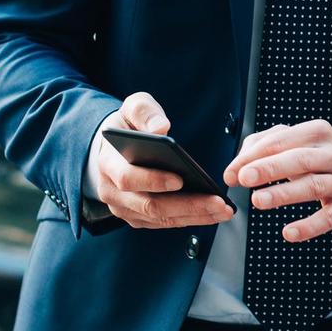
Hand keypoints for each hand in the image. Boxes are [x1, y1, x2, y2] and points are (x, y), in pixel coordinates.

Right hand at [90, 92, 234, 229]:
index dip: (153, 181)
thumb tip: (160, 128)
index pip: (127, 178)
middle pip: (149, 205)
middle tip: (217, 202)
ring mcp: (124, 207)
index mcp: (108, 163)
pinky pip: (164, 222)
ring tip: (222, 209)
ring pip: (160, 218)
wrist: (114, 148)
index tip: (180, 179)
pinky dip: (190, 219)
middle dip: (186, 205)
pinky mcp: (137, 216)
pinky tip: (212, 213)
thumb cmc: (127, 127)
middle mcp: (112, 191)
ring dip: (194, 216)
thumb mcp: (133, 108)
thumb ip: (144, 112)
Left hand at [223, 120, 331, 242]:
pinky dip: (308, 226)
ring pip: (313, 186)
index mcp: (318, 133)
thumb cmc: (325, 160)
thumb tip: (239, 163)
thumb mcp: (301, 143)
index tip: (232, 172)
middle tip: (244, 178)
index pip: (282, 140)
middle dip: (270, 168)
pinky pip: (327, 218)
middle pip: (299, 159)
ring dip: (284, 193)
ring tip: (259, 201)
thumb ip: (267, 145)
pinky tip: (289, 232)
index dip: (254, 156)